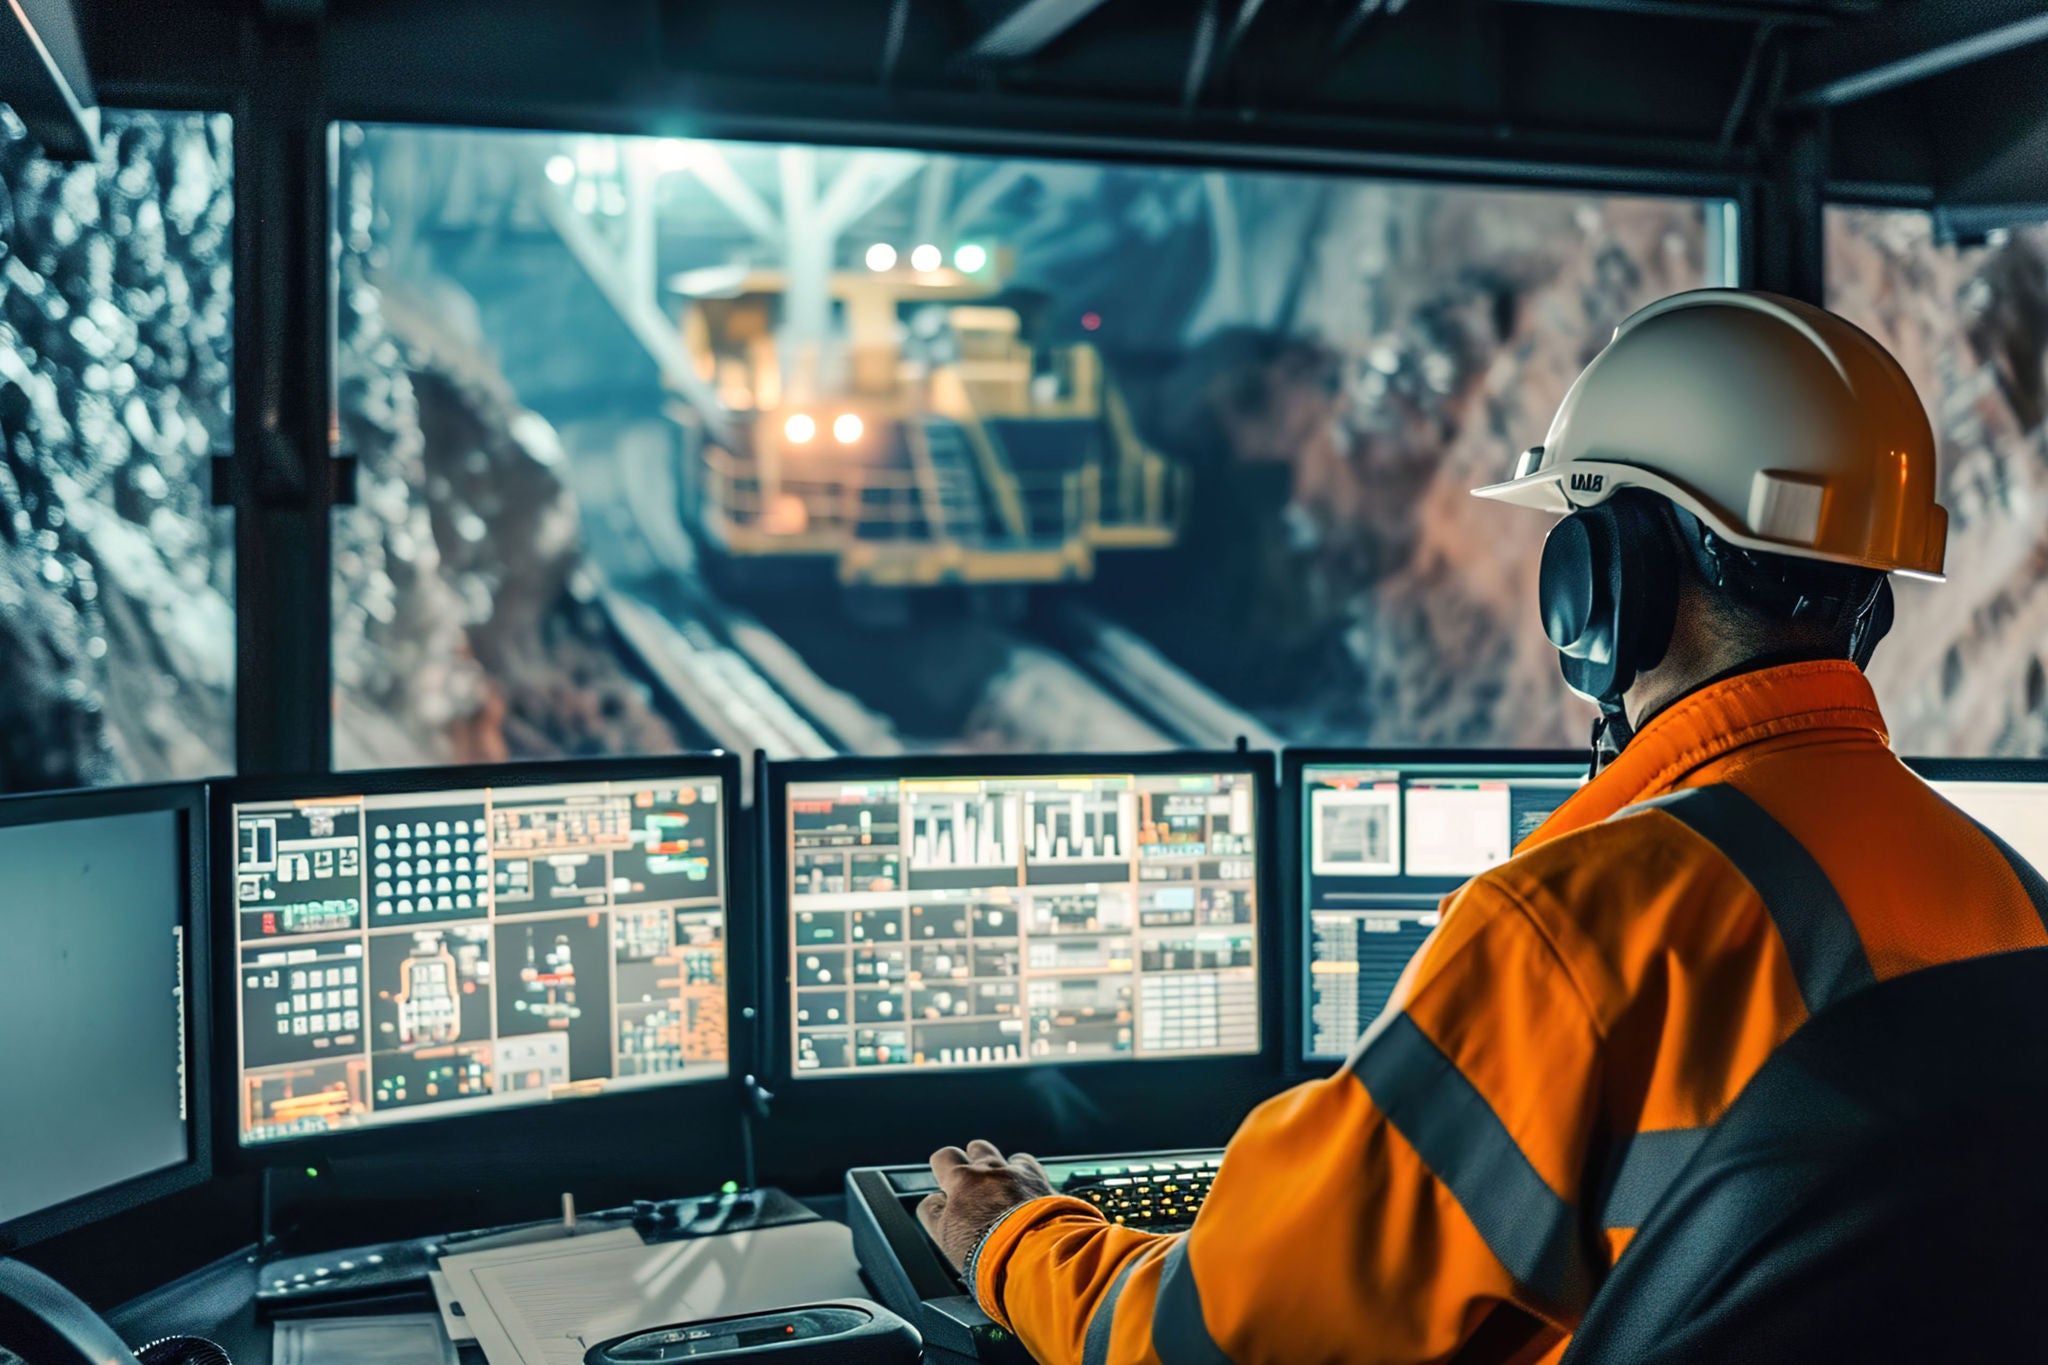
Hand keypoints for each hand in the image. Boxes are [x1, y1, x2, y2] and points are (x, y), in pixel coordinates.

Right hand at [918, 1139, 1054, 1271]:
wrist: (1033, 1254)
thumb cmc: (986, 1251)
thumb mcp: (945, 1237)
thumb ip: (934, 1213)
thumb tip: (934, 1199)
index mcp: (961, 1180)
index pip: (942, 1159)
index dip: (943, 1171)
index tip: (946, 1186)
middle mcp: (987, 1169)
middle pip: (972, 1149)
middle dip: (966, 1160)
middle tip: (967, 1182)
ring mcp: (1014, 1172)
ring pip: (996, 1153)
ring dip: (990, 1162)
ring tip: (992, 1182)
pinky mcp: (1037, 1179)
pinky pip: (1023, 1162)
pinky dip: (1019, 1170)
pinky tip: (1020, 1186)